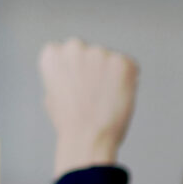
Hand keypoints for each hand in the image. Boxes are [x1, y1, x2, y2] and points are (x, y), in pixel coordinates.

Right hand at [39, 38, 137, 178]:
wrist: (88, 137)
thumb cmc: (69, 122)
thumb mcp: (53, 94)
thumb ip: (62, 75)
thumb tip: (75, 72)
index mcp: (53, 53)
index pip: (67, 51)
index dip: (75, 71)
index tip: (77, 86)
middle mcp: (75, 47)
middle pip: (90, 53)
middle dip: (94, 68)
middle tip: (94, 94)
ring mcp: (100, 52)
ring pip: (110, 60)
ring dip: (111, 75)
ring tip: (105, 99)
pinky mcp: (122, 62)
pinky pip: (129, 67)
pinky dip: (128, 80)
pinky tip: (118, 97)